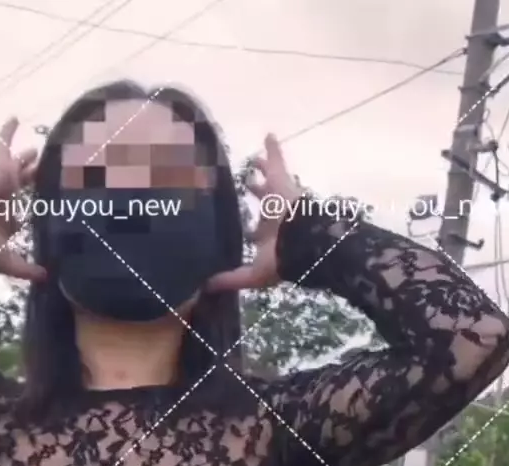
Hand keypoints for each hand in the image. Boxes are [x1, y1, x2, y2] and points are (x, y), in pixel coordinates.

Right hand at [0, 118, 46, 282]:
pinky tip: (16, 116)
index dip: (37, 214)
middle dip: (34, 180)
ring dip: (27, 159)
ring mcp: (4, 180)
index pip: (25, 214)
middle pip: (25, 186)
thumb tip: (46, 277)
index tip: (53, 211)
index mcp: (7, 218)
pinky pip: (3, 144)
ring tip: (37, 151)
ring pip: (20, 166)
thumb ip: (25, 269)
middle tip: (48, 172)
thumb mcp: (5, 261)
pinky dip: (8, 131)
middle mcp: (7, 198)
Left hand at [206, 134, 302, 293]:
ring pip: (267, 181)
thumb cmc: (281, 259)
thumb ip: (230, 279)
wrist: (304, 241)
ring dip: (261, 170)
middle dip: (254, 194)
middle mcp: (272, 217)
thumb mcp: (254, 274)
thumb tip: (204, 288)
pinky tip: (268, 134)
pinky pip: (277, 160)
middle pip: (260, 202)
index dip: (243, 230)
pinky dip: (273, 148)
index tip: (231, 225)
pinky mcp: (282, 182)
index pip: (252, 231)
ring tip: (254, 161)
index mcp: (266, 237)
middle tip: (247, 184)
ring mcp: (277, 198)